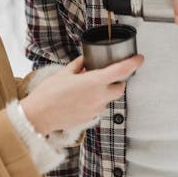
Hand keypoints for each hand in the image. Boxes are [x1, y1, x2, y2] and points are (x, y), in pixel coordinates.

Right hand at [21, 54, 143, 134]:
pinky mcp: (90, 117)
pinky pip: (99, 107)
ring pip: (109, 98)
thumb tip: (85, 61)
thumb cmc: (49, 94)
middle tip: (107, 75)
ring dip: (104, 92)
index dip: (133, 63)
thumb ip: (78, 66)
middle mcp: (98, 96)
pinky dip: (95, 101)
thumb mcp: (63, 73)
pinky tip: (81, 99)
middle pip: (120, 88)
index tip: (139, 59)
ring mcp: (95, 109)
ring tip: (87, 88)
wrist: (39, 116)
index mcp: (93, 82)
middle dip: (118, 81)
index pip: (120, 71)